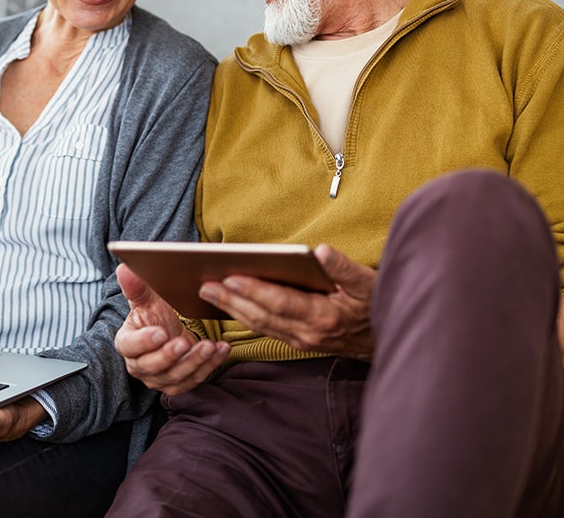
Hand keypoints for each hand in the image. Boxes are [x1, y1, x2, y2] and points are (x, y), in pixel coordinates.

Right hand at [114, 263, 228, 395]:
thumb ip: (136, 288)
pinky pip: (195, 378)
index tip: (160, 332)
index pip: (130, 346)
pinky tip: (220, 350)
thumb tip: (124, 268)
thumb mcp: (146, 300)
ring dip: (195, 361)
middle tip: (185, 341)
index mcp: (127, 344)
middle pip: (153, 365)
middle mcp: (141, 366)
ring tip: (209, 345)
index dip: (144, 342)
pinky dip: (210, 365)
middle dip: (171, 355)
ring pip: (177, 375)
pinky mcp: (179, 384)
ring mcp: (160, 378)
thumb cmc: (154, 316)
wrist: (169, 332)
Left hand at [198, 243, 375, 359]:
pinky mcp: (300, 342)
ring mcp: (302, 341)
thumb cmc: (376, 306)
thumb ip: (343, 267)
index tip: (230, 277)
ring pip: (260, 325)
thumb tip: (321, 251)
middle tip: (205, 286)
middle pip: (262, 316)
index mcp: (323, 317)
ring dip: (233, 309)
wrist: (388, 341)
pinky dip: (246, 317)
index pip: (280, 302)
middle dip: (232, 300)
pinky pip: (266, 329)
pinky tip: (231, 306)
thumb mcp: (368, 283)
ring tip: (209, 293)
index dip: (253, 290)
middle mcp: (308, 333)